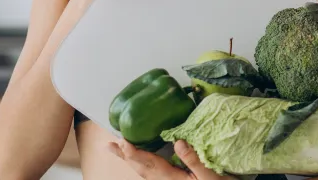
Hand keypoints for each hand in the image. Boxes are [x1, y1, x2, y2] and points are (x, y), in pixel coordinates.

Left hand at [108, 139, 236, 179]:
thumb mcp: (208, 175)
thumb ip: (193, 160)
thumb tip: (177, 141)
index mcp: (171, 179)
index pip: (149, 164)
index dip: (134, 153)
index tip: (122, 142)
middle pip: (141, 168)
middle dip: (125, 156)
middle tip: (109, 145)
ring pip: (143, 170)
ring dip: (129, 159)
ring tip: (117, 149)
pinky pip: (149, 171)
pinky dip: (140, 163)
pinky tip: (138, 159)